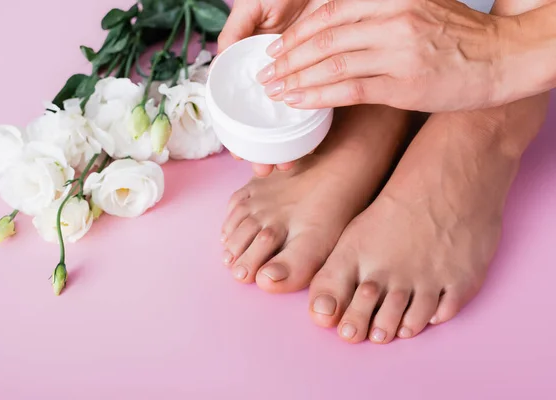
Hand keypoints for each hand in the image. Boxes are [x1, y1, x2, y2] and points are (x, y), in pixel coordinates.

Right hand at [218, 0, 328, 175]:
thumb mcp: (251, 9)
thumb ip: (234, 33)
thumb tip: (218, 63)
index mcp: (254, 66)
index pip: (243, 107)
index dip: (239, 132)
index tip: (239, 153)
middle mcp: (277, 77)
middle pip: (267, 121)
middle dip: (264, 149)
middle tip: (264, 169)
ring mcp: (301, 78)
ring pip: (290, 121)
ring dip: (286, 146)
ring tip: (285, 165)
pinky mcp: (326, 73)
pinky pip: (318, 103)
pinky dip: (311, 126)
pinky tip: (307, 145)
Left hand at [256, 0, 510, 111]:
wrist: (501, 58)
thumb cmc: (457, 36)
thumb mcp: (418, 7)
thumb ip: (378, 12)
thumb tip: (334, 29)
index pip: (329, 13)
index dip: (297, 32)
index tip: (277, 48)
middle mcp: (393, 20)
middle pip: (323, 38)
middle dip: (288, 57)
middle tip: (266, 72)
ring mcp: (397, 53)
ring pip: (331, 64)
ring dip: (296, 78)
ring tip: (274, 89)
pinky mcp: (403, 86)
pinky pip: (348, 90)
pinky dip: (318, 95)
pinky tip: (298, 101)